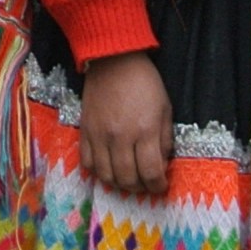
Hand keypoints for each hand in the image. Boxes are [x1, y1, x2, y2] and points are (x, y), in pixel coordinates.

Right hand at [78, 52, 170, 196]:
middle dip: (140, 188)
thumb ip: (165, 140)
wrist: (113, 61)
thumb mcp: (165, 109)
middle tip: (146, 185)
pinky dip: (99, 172)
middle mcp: (120, 137)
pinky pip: (87, 163)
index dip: (158, 186)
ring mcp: (99, 136)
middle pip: (127, 179)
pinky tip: (109, 168)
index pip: (151, 172)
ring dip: (119, 184)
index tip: (161, 186)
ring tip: (128, 180)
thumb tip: (161, 165)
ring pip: (106, 176)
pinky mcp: (85, 132)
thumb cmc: (144, 83)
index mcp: (145, 130)